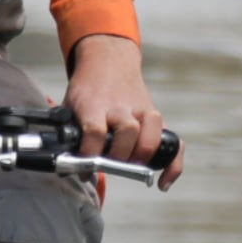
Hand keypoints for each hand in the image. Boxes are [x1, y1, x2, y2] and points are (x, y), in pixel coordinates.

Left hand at [64, 34, 173, 182]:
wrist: (109, 60)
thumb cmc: (88, 89)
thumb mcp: (70, 104)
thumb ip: (69, 133)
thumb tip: (68, 166)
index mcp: (95, 104)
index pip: (95, 131)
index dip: (89, 154)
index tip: (83, 168)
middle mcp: (121, 107)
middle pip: (127, 132)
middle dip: (118, 157)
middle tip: (108, 166)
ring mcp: (142, 111)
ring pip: (150, 134)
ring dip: (141, 157)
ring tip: (131, 167)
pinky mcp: (157, 118)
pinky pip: (173, 142)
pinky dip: (172, 164)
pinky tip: (162, 181)